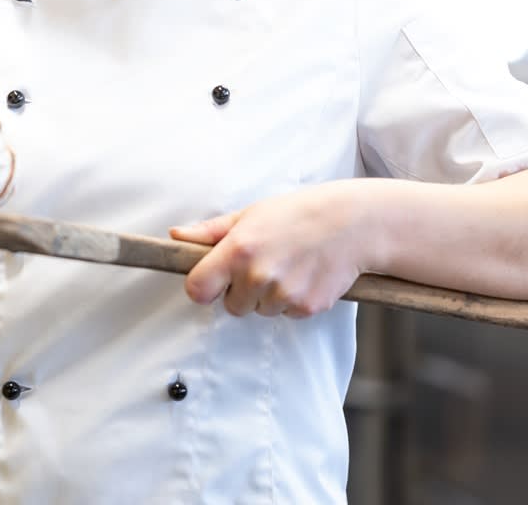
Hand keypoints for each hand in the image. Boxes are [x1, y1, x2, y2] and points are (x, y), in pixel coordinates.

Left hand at [169, 183, 372, 317]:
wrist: (352, 223)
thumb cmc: (298, 213)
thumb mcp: (250, 214)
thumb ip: (210, 231)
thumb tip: (176, 236)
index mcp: (238, 250)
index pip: (197, 289)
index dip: (203, 286)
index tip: (213, 279)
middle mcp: (258, 275)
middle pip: (231, 306)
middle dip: (241, 290)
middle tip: (264, 262)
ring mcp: (284, 294)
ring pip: (260, 311)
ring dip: (268, 295)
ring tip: (288, 265)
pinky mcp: (307, 308)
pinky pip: (287, 314)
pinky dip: (293, 300)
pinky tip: (305, 275)